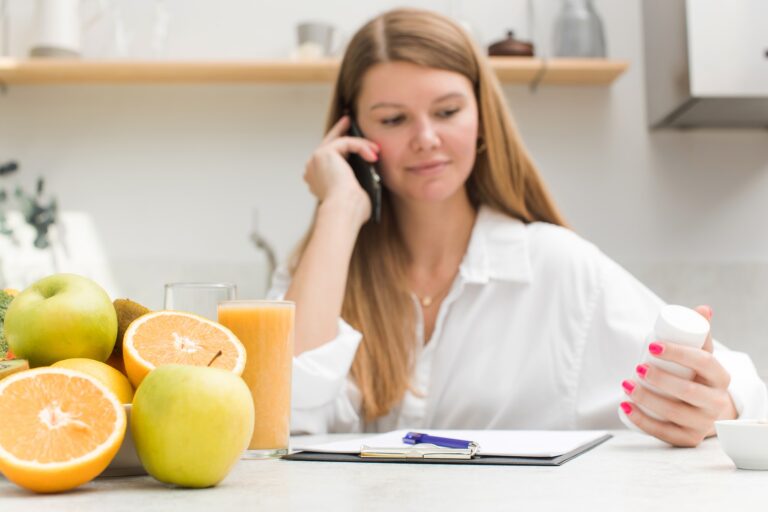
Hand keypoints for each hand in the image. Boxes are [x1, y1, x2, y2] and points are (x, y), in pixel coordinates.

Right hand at [303, 115, 378, 225]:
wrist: (344, 210)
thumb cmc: (351, 211)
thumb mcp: (354, 194)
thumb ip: (354, 183)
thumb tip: (368, 177)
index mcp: (316, 180)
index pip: (327, 159)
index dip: (339, 148)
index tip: (349, 140)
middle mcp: (311, 168)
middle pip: (327, 144)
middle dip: (339, 131)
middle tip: (348, 120)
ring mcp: (315, 160)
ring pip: (340, 143)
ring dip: (360, 144)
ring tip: (375, 149)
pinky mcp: (324, 153)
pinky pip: (346, 142)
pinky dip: (361, 146)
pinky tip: (373, 154)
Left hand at [620, 305, 737, 446]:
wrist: (708, 410)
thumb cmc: (699, 377)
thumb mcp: (703, 356)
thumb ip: (700, 333)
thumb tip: (703, 308)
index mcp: (721, 378)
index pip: (703, 363)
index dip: (678, 353)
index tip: (652, 345)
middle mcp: (716, 403)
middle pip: (688, 391)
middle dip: (660, 379)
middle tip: (638, 366)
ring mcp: (702, 424)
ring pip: (674, 413)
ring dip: (647, 398)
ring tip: (627, 384)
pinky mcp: (687, 439)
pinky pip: (664, 432)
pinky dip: (642, 420)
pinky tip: (626, 407)